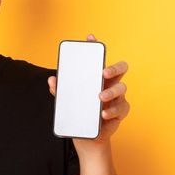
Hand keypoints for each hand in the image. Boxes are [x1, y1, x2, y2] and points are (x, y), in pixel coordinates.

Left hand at [48, 34, 130, 149]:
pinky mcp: (121, 111)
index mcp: (97, 77)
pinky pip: (121, 108)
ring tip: (100, 98)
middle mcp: (110, 83)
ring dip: (111, 92)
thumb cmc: (79, 112)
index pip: (98, 58)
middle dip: (114, 67)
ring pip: (122, 88)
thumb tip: (52, 79)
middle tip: (103, 72)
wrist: (88, 136)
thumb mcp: (67, 101)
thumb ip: (60, 90)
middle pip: (120, 68)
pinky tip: (103, 114)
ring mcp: (117, 97)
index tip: (90, 38)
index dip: (95, 46)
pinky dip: (112, 111)